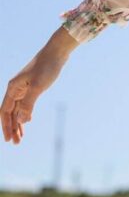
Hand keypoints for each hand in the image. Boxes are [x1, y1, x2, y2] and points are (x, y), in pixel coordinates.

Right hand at [1, 28, 77, 144]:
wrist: (57, 52)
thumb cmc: (46, 67)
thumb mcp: (37, 86)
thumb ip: (28, 103)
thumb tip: (21, 120)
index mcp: (13, 88)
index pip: (5, 112)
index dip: (5, 126)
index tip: (8, 140)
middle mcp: (15, 89)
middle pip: (10, 113)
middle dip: (11, 128)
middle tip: (16, 144)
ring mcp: (24, 88)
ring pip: (18, 110)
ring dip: (19, 123)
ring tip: (21, 138)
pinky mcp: (32, 87)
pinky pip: (25, 104)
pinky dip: (25, 114)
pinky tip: (28, 121)